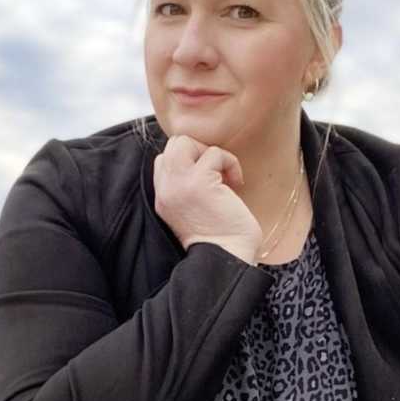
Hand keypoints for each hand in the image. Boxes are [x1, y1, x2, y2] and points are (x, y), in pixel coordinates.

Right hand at [152, 134, 261, 255]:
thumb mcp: (194, 211)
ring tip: (225, 178)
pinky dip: (230, 163)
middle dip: (199, 151)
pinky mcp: (198, 182)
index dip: (191, 161)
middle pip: (173, 145)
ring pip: (185, 141)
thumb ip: (188, 187)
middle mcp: (165, 189)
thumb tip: (204, 161)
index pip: (165, 159)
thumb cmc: (220, 238)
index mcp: (163, 198)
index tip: (210, 181)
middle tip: (217, 174)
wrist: (226, 259)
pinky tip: (236, 184)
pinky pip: (214, 153)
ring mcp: (178, 184)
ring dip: (211, 154)